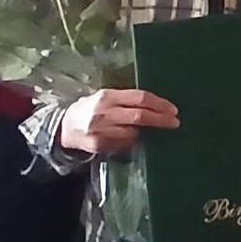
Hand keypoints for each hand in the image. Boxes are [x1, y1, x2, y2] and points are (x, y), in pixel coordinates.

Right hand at [57, 89, 177, 155]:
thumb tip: (156, 106)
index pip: (139, 98)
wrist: (65, 127)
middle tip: (175, 122)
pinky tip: (135, 139)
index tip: (173, 110)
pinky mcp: (100, 145)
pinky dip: (133, 142)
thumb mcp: (106, 98)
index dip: (159, 104)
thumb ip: (127, 100)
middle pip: (140, 116)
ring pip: (134, 133)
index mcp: (108, 96)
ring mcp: (102, 130)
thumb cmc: (91, 109)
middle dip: (161, 119)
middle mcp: (105, 112)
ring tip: (153, 130)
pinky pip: (125, 144)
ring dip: (146, 132)